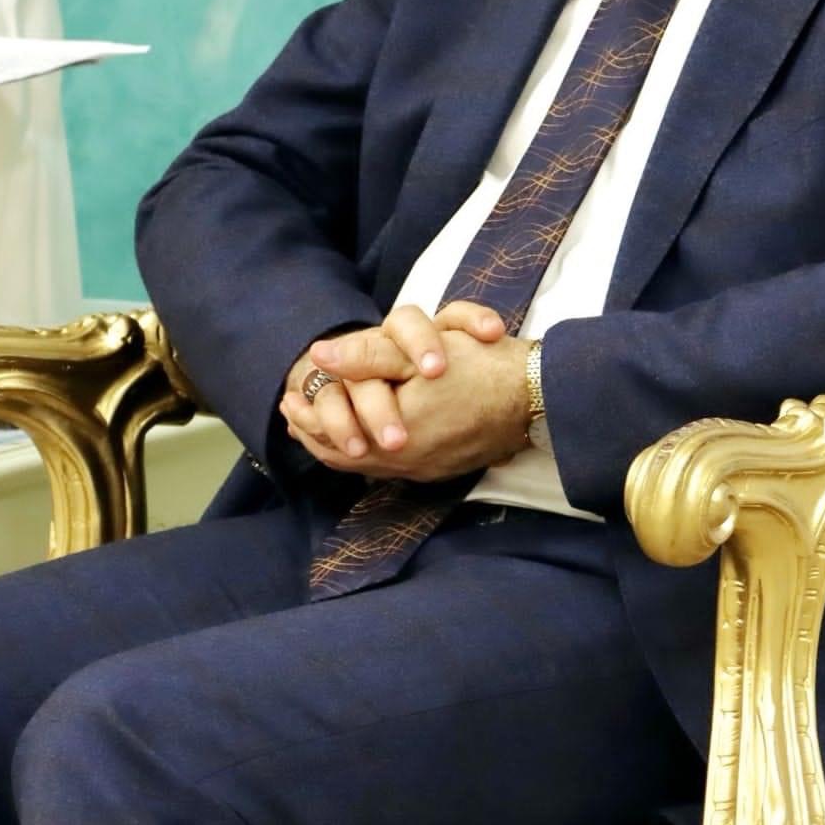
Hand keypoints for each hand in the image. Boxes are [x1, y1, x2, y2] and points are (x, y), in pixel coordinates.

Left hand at [284, 329, 531, 481]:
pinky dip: (368, 456)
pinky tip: (364, 443)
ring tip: (313, 431)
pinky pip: (391, 470)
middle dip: (315, 433)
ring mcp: (425, 469)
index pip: (333, 433)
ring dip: (336, 447)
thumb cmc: (482, 369)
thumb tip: (319, 356)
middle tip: (292, 415)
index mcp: (395, 435)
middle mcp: (406, 461)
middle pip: (343, 456)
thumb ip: (367, 357)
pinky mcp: (441, 469)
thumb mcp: (419, 354)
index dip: (307, 413)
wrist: (536, 398)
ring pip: (365, 466)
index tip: (288, 397)